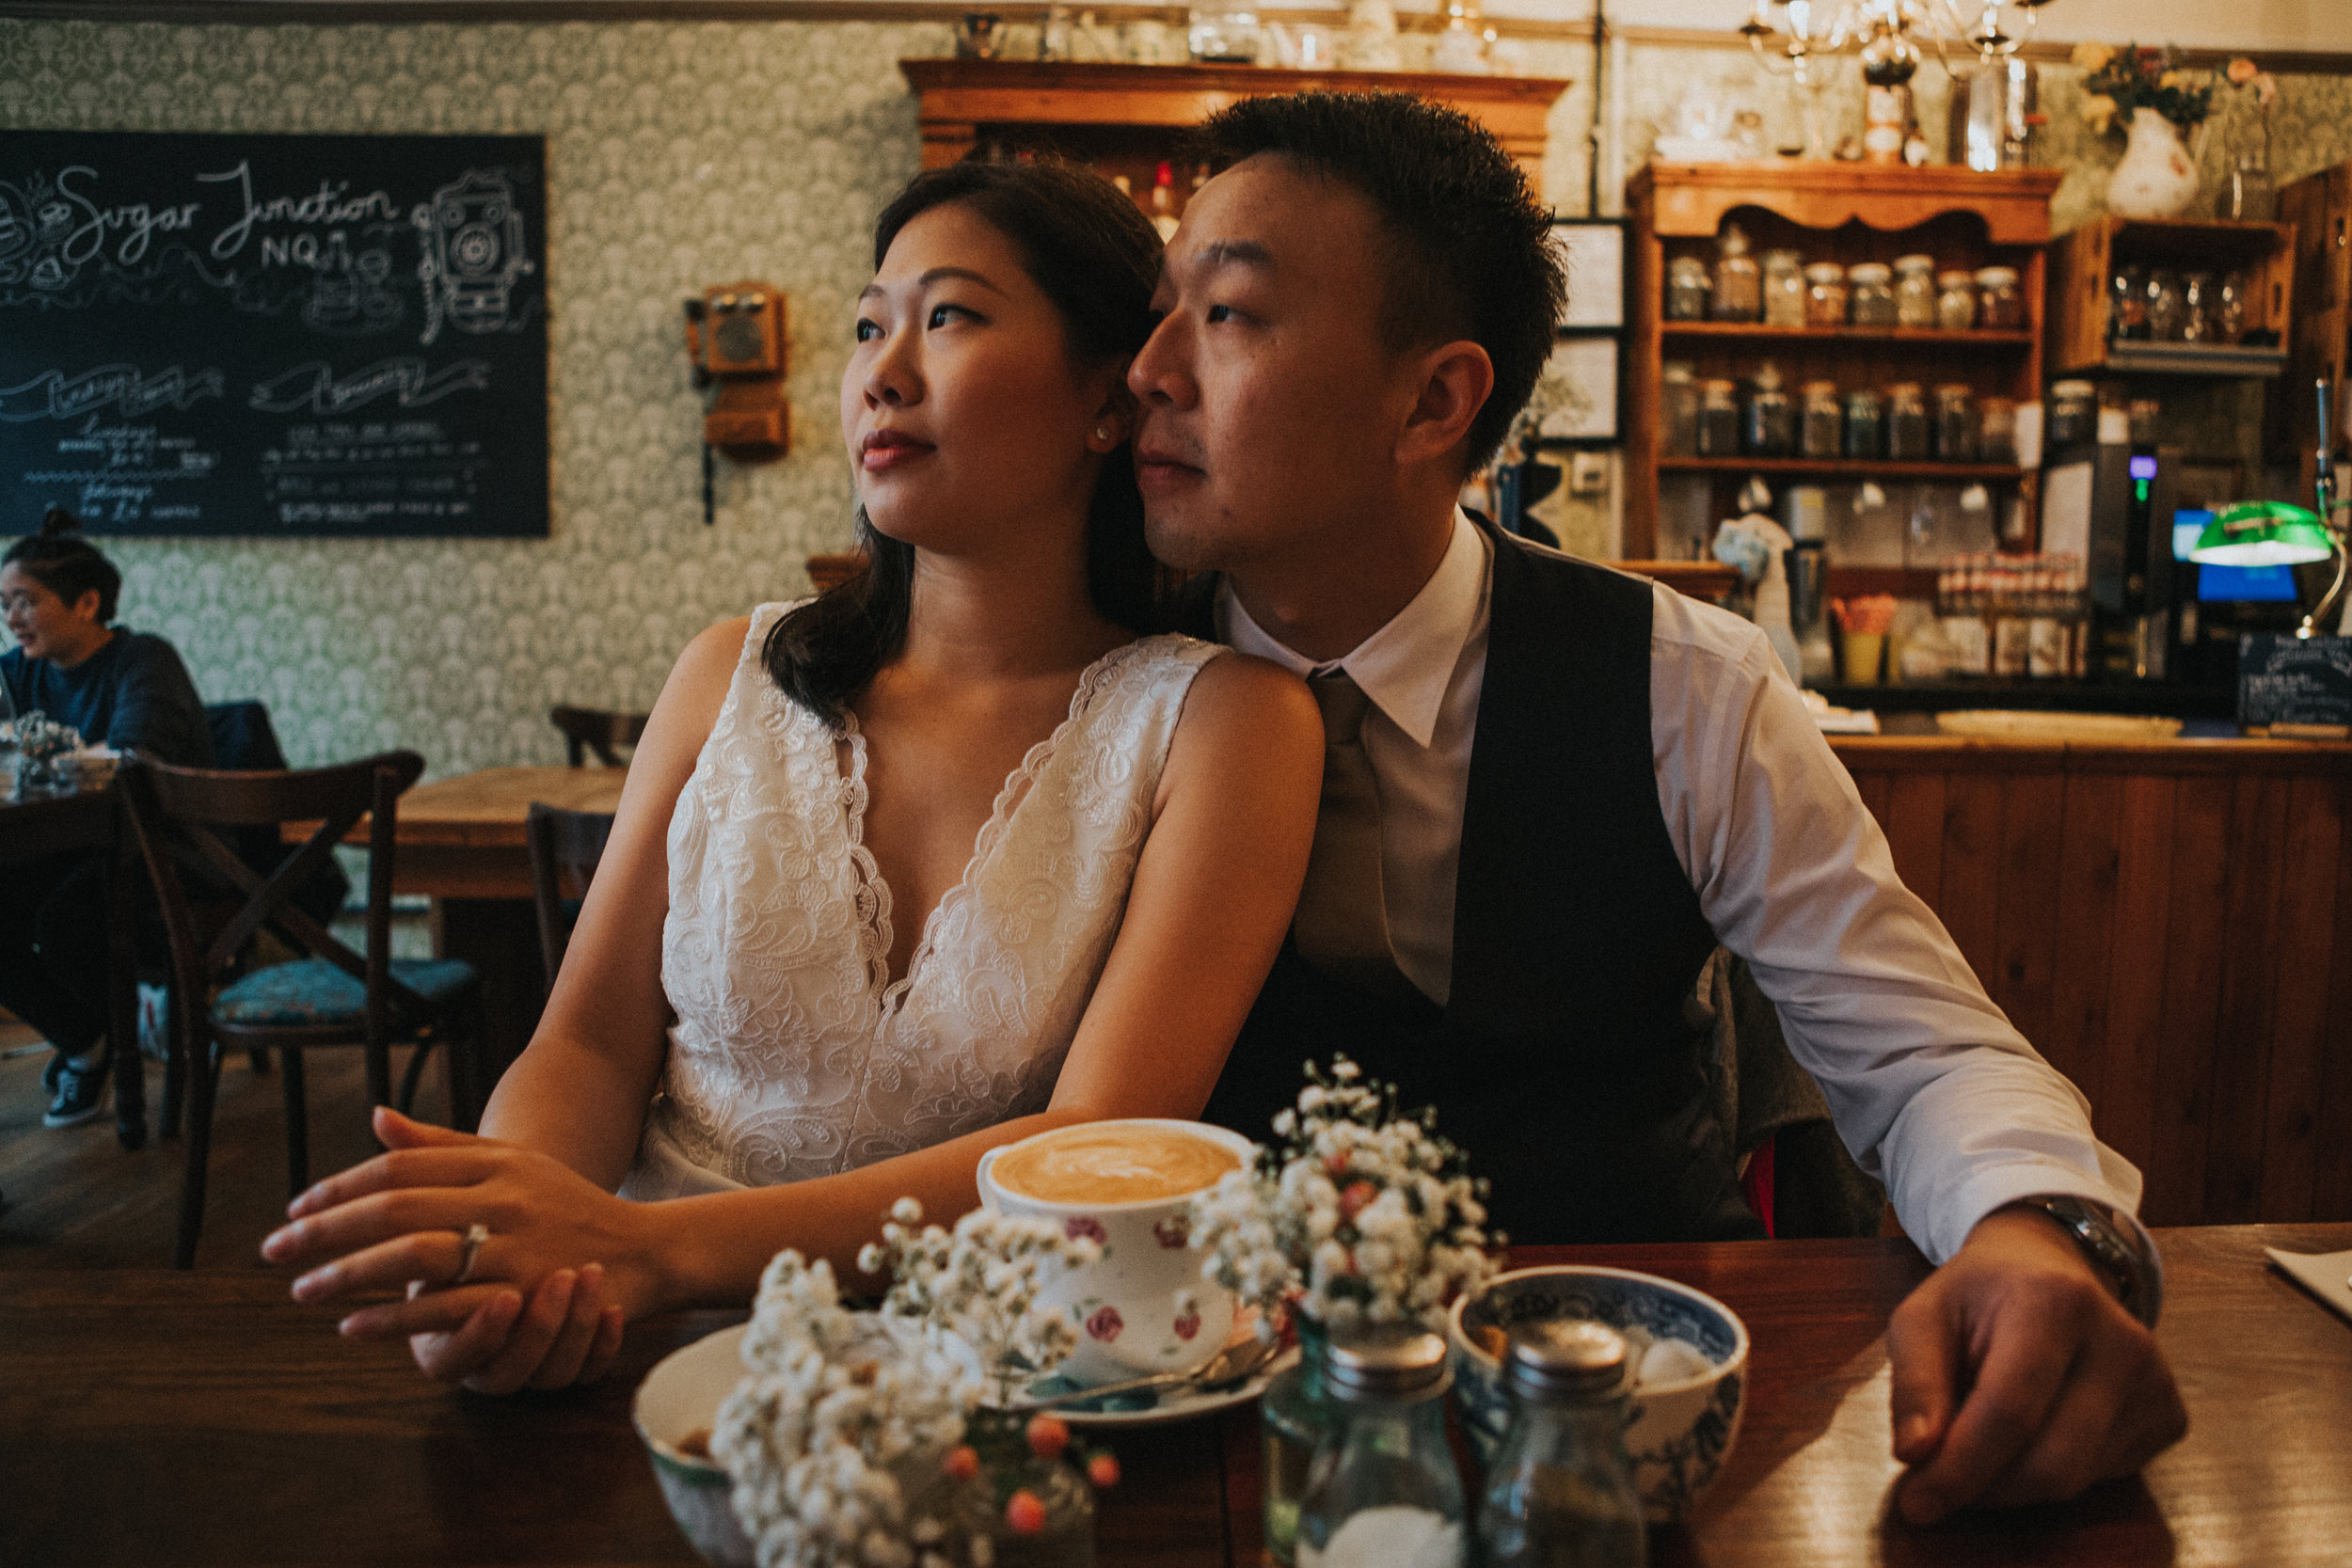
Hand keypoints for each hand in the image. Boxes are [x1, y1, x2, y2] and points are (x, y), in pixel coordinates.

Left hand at [261, 1106, 650, 1390]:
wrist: (643, 1249)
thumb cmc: (567, 1208)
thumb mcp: (511, 1164)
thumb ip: (442, 1146)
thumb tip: (376, 1119)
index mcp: (493, 1161)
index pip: (399, 1167)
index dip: (340, 1186)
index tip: (296, 1209)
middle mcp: (500, 1195)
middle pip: (395, 1205)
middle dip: (325, 1229)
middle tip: (274, 1249)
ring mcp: (513, 1243)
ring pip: (412, 1253)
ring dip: (347, 1273)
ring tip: (302, 1289)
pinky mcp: (522, 1291)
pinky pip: (445, 1304)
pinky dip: (393, 1316)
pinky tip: (352, 1324)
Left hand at [1886, 1206, 2186, 1524]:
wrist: (2051, 1268)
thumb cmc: (1978, 1297)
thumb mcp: (1923, 1316)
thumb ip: (1913, 1382)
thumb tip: (1915, 1455)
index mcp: (2055, 1301)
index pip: (2010, 1410)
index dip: (1959, 1469)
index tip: (1915, 1505)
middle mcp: (2122, 1341)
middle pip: (2051, 1462)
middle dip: (1984, 1488)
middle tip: (1940, 1480)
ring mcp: (2157, 1382)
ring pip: (2075, 1480)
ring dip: (2012, 1484)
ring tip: (1983, 1441)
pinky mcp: (2171, 1417)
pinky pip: (2102, 1479)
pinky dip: (2053, 1474)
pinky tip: (2036, 1430)